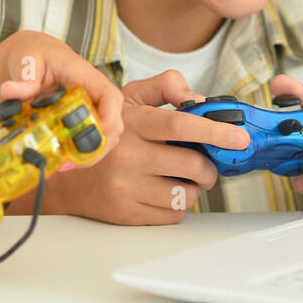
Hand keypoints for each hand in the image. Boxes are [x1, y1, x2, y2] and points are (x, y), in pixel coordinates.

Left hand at [0, 30, 124, 157]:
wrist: (30, 56)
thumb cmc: (32, 54)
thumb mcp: (25, 58)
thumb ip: (23, 75)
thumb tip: (10, 91)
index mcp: (84, 76)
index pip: (110, 96)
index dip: (111, 117)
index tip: (99, 135)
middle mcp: (92, 95)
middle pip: (113, 122)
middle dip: (100, 145)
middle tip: (76, 161)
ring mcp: (88, 109)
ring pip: (104, 136)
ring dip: (90, 153)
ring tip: (66, 165)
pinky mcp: (79, 120)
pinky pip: (88, 140)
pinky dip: (79, 153)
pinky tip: (61, 162)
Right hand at [51, 70, 248, 224]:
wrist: (63, 176)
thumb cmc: (106, 133)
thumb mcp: (127, 98)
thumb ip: (165, 87)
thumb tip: (199, 99)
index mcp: (132, 123)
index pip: (180, 125)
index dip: (215, 130)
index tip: (239, 137)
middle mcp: (128, 156)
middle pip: (192, 164)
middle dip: (209, 167)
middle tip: (207, 164)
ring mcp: (126, 187)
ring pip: (186, 193)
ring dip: (195, 187)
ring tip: (183, 178)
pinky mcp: (126, 214)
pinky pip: (173, 214)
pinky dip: (179, 205)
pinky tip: (166, 192)